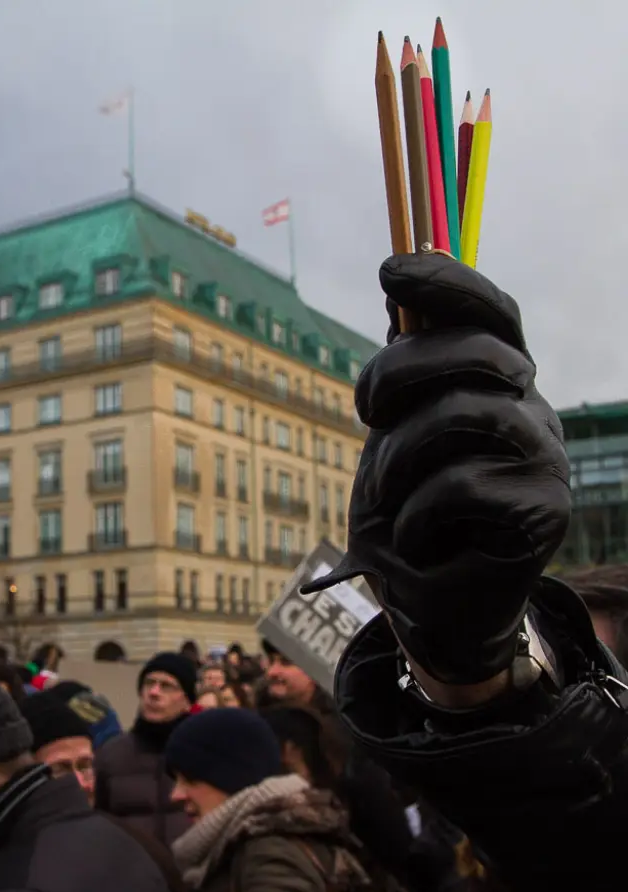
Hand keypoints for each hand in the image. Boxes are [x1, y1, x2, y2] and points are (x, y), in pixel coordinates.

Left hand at [305, 253, 569, 685]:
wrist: (425, 603)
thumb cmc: (404, 514)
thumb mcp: (390, 437)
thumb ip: (406, 377)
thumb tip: (400, 292)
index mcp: (494, 386)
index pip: (492, 314)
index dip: (448, 283)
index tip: (390, 269)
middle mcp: (529, 410)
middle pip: (475, 351)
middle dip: (398, 371)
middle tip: (365, 411)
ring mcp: (544, 458)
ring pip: (462, 415)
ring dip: (399, 460)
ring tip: (390, 495)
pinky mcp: (544, 510)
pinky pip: (461, 485)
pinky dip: (414, 516)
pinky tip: (418, 538)